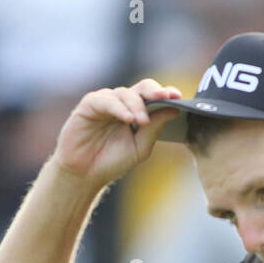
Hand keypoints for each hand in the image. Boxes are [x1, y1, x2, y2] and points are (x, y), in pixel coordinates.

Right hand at [53, 78, 181, 187]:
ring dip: (137, 106)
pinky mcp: (90, 104)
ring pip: (125, 93)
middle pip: (142, 88)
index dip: (166, 93)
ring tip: (142, 120)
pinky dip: (119, 108)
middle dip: (155, 92)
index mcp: (136, 111)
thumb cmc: (111, 161)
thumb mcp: (139, 147)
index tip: (178, 97)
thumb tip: (174, 109)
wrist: (85, 174)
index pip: (154, 96)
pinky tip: (128, 118)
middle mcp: (122, 103)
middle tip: (166, 98)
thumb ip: (155, 128)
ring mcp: (106, 101)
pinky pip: (106, 101)